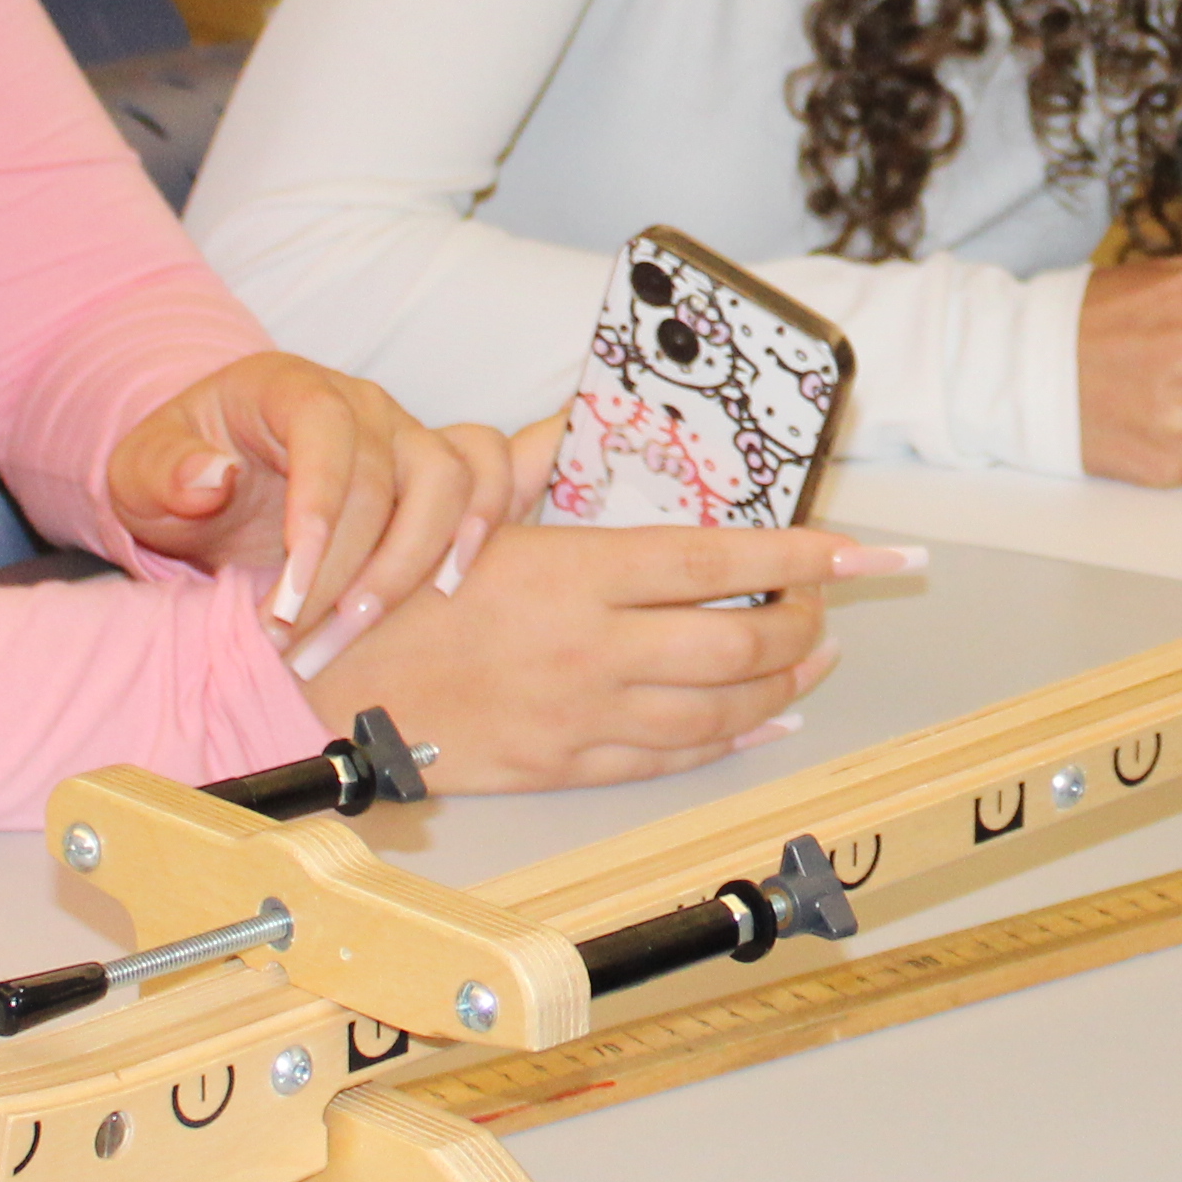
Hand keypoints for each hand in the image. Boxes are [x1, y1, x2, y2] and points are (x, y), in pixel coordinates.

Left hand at [105, 354, 507, 679]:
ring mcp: (406, 432)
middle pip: (387, 477)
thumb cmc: (180, 470)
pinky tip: (448, 589)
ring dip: (415, 564)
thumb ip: (163, 471)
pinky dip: (483, 528)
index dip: (318, 513)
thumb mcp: (139, 472)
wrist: (214, 472)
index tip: (287, 598)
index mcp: (289, 388)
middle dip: (347, 572)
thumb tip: (211, 477)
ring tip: (361, 626)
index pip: (325, 433)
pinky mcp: (435, 468)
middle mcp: (360, 403)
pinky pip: (487, 478)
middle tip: (300, 644)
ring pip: (448, 481)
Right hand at [342, 508, 903, 789]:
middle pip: (739, 647)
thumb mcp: (468, 514)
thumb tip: (583, 415)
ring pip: (720, 711)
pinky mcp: (567, 767)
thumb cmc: (394, 594)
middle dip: (804, 625)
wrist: (324, 690)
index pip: (719, 564)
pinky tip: (765, 722)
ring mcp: (584, 718)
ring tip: (812, 659)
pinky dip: (733, 740)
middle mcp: (593, 651)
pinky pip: (674, 760)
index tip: (857, 550)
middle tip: (828, 605)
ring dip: (783, 686)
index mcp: (576, 574)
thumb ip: (535, 465)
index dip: (800, 558)